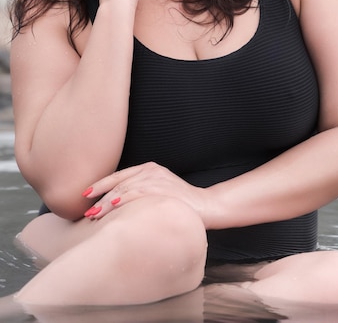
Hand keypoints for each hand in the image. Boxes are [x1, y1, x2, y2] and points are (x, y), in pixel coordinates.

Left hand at [82, 163, 209, 224]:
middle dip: (100, 196)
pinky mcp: (160, 188)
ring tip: (93, 214)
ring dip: (106, 203)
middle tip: (86, 210)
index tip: (86, 194)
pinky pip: (136, 193)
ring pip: (123, 189)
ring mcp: (155, 179)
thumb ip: (142, 191)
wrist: (204, 206)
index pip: (119, 176)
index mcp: (149, 168)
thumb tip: (117, 204)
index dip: (101, 184)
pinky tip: (112, 206)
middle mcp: (150, 171)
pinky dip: (122, 200)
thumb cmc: (180, 202)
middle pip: (118, 183)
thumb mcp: (159, 190)